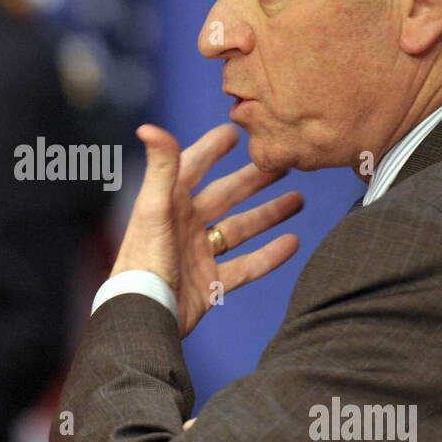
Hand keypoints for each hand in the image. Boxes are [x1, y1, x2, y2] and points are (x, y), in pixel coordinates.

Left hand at [111, 123, 303, 336]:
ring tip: (298, 199)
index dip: (212, 149)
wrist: (144, 314)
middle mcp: (185, 226)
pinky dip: (269, 256)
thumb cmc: (143, 260)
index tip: (234, 131)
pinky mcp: (210, 283)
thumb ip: (160, 168)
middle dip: (252, 180)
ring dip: (267, 214)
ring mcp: (199, 255)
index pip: (193, 167)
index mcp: (170, 204)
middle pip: (225, 196)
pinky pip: (246, 266)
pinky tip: (292, 243)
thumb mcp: (154, 209)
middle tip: (283, 166)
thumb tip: (149, 126)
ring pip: (240, 229)